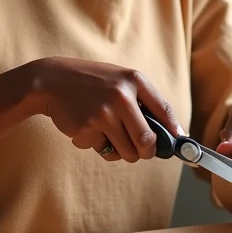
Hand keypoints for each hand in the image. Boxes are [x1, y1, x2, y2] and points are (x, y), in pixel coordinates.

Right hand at [31, 57, 183, 162]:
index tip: (179, 144)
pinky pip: (104, 151)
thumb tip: (173, 132)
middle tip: (141, 150)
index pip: (165, 111)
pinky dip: (99, 146)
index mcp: (134, 80)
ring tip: (109, 133)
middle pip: (147, 141)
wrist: (52, 81)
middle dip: (146, 152)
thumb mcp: (120, 80)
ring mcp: (103, 114)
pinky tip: (89, 128)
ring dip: (122, 150)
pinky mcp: (87, 130)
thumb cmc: (91, 82)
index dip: (174, 132)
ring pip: (127, 152)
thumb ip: (143, 101)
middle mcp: (122, 96)